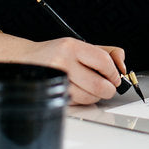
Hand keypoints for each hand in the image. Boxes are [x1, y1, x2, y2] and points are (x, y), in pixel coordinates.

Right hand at [0, 32, 125, 104]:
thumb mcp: (81, 46)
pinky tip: (78, 91)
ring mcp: (55, 78)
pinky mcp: (52, 93)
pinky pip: (76, 102)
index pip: (103, 61)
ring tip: (91, 88)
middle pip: (98, 84)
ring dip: (95, 96)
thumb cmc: (57, 53)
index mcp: (72, 46)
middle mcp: (62, 61)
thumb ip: (107, 53)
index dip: (114, 72)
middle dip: (108, 89)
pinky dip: (82, 100)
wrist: (25, 60)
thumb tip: (123, 65)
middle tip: (108, 87)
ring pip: (88, 97)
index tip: (115, 76)